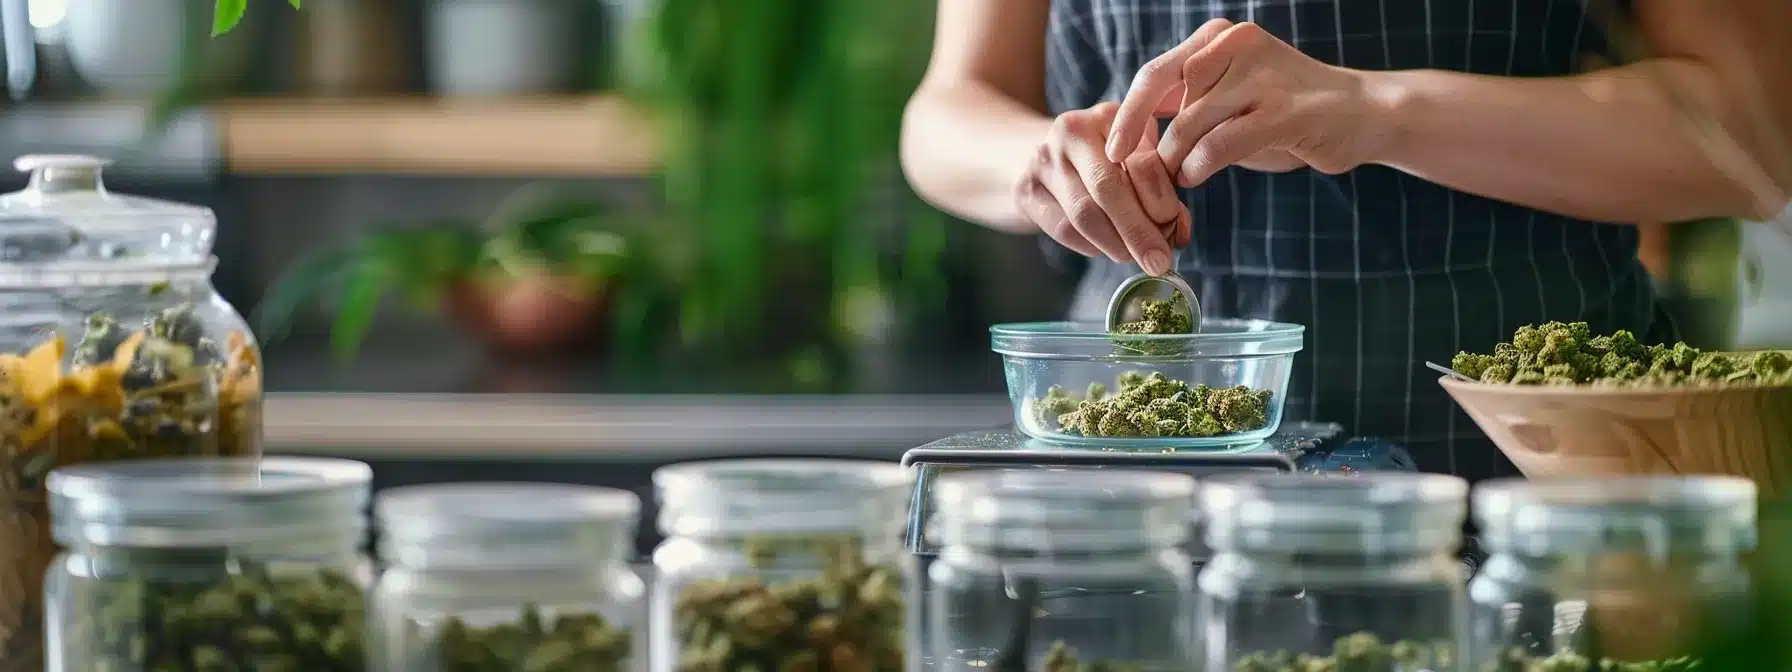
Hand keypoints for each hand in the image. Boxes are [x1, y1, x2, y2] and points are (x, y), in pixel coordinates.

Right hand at [1015, 102, 1191, 275]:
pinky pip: (1063, 229)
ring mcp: (1042, 159)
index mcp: (1110, 117)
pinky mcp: (1025, 189)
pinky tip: (1102, 247)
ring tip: (1132, 257)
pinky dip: (1090, 246)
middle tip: (1157, 262)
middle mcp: (1071, 131)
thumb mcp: (1136, 158)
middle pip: (1108, 189)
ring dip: (1114, 245)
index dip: (1160, 201)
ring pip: (1084, 214)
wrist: (1038, 154)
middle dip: (1137, 231)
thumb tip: (1176, 234)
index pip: (1141, 162)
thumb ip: (1161, 188)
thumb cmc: (1102, 160)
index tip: (1174, 229)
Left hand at [1106, 19, 1387, 186]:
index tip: (1112, 152)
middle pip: (1165, 94)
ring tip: (1176, 179)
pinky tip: (1196, 176)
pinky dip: (1200, 165)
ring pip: (1190, 121)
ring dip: (1174, 159)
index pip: (1155, 74)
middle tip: (1135, 177)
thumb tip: (1132, 133)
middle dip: (1145, 141)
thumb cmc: (1284, 112)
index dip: (1127, 116)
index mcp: (1220, 38)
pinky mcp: (1285, 111)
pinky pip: (1221, 143)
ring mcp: (1263, 75)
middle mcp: (1239, 45)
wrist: (1362, 113)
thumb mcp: (1229, 98)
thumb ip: (1187, 104)